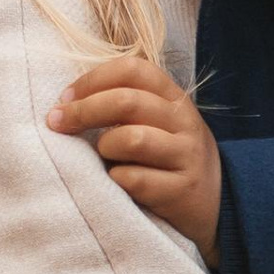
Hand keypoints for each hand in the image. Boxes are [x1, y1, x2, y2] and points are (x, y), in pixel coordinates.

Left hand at [49, 53, 223, 258]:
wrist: (217, 203)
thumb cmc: (169, 159)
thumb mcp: (158, 123)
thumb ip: (125, 106)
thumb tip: (66, 102)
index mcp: (174, 98)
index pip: (132, 69)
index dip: (92, 80)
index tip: (65, 99)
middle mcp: (184, 122)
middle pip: (126, 101)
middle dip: (83, 111)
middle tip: (56, 123)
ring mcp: (186, 156)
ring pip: (131, 139)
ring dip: (104, 148)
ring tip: (104, 159)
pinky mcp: (182, 190)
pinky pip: (135, 179)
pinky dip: (117, 180)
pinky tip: (118, 184)